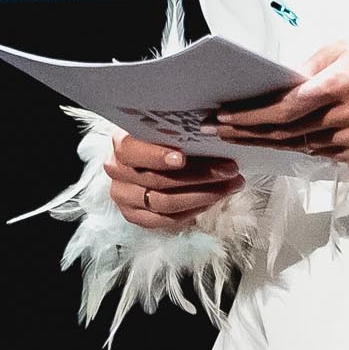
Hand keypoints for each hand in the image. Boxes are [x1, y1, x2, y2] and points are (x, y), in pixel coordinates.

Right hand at [106, 133, 241, 227]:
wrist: (145, 159)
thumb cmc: (161, 140)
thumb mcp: (165, 129)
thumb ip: (177, 132)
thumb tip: (211, 135)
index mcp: (121, 145)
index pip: (133, 152)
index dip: (156, 156)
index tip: (182, 158)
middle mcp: (117, 172)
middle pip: (157, 180)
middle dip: (199, 175)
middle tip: (229, 169)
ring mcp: (124, 197)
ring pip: (164, 203)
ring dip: (204, 195)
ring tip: (231, 185)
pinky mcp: (135, 216)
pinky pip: (166, 220)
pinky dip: (193, 210)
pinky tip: (214, 200)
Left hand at [206, 44, 348, 161]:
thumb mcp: (348, 47)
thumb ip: (313, 63)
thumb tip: (283, 80)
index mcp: (340, 84)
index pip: (284, 107)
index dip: (251, 115)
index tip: (224, 115)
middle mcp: (345, 115)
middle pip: (284, 131)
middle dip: (245, 131)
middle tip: (216, 130)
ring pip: (298, 145)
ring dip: (263, 143)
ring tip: (236, 137)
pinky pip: (319, 154)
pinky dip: (294, 149)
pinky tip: (272, 144)